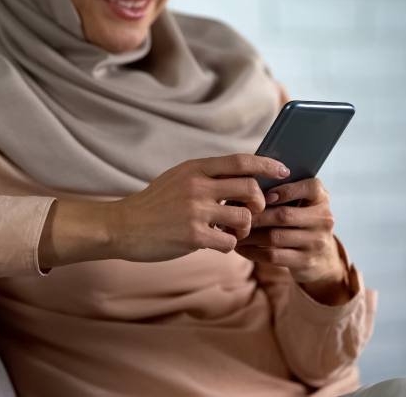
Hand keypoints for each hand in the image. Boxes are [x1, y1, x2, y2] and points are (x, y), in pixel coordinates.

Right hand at [106, 154, 289, 262]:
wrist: (123, 226)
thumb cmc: (154, 204)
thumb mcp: (178, 178)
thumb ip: (206, 176)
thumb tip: (242, 175)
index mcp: (195, 169)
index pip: (240, 161)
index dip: (267, 164)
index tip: (283, 169)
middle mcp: (197, 186)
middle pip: (250, 187)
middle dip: (259, 201)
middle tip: (253, 210)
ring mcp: (196, 211)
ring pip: (244, 216)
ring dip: (245, 227)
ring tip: (233, 230)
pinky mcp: (193, 236)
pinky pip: (230, 242)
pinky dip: (230, 245)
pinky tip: (218, 243)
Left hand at [235, 178, 350, 303]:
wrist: (323, 259)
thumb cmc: (303, 224)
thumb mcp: (303, 206)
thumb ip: (285, 194)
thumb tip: (247, 188)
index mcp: (322, 199)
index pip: (311, 187)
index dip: (287, 190)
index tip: (265, 195)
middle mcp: (323, 219)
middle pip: (284, 215)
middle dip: (256, 216)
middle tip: (235, 216)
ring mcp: (316, 242)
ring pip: (275, 237)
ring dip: (250, 235)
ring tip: (233, 232)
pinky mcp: (306, 261)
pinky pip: (273, 256)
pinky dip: (253, 251)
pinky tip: (241, 247)